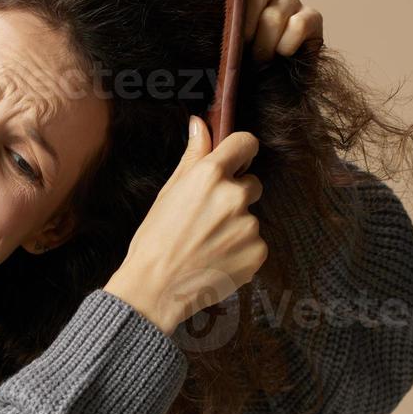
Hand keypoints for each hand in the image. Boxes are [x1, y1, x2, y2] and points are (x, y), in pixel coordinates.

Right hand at [104, 115, 266, 335]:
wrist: (155, 289)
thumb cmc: (155, 240)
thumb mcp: (169, 192)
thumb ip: (193, 155)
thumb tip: (200, 123)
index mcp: (210, 175)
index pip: (246, 143)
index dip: (241, 152)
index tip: (236, 163)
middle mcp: (234, 196)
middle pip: (252, 184)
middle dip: (235, 197)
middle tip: (207, 219)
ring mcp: (249, 226)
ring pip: (251, 218)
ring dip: (236, 227)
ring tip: (207, 245)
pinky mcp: (257, 253)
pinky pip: (255, 244)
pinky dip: (241, 252)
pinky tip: (216, 261)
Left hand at [220, 0, 323, 62]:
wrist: (259, 98)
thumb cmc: (233, 70)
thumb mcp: (213, 43)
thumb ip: (212, 14)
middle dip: (247, 21)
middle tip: (240, 46)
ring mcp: (290, 4)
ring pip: (276, 13)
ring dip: (264, 43)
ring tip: (259, 61)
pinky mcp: (312, 19)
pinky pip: (300, 24)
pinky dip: (287, 44)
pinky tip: (282, 57)